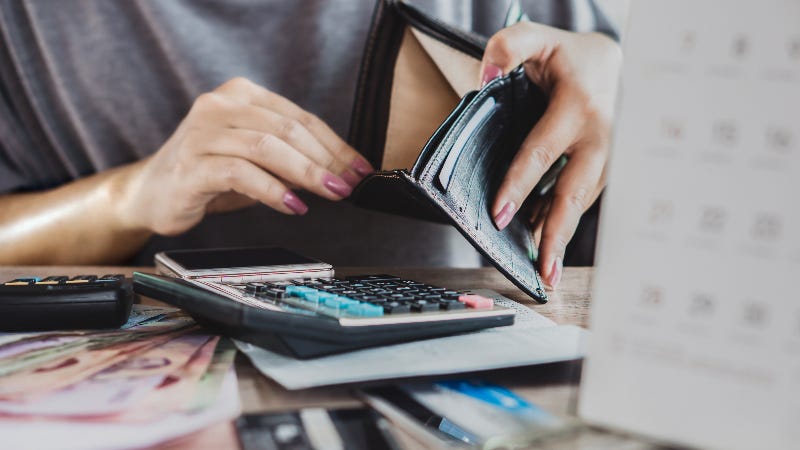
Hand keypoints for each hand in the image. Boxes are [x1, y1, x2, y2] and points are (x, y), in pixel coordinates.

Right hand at [116, 77, 373, 235]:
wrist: (151, 193)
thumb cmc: (210, 174)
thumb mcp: (255, 159)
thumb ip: (290, 156)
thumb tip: (339, 172)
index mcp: (240, 95)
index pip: (299, 117)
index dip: (335, 144)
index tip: (359, 168)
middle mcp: (219, 106)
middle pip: (287, 129)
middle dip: (326, 159)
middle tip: (349, 184)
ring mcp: (202, 133)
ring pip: (266, 146)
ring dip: (306, 172)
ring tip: (330, 193)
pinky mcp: (191, 165)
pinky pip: (240, 173)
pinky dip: (272, 190)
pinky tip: (293, 205)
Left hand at [480, 22, 621, 287]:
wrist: (618, 61)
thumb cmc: (571, 55)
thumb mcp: (538, 37)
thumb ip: (508, 47)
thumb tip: (484, 77)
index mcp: (579, 106)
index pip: (542, 152)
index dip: (519, 185)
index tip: (500, 214)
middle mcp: (600, 136)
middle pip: (574, 193)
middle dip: (557, 234)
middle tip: (543, 272)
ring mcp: (609, 156)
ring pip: (581, 201)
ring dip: (559, 233)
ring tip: (541, 266)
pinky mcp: (609, 167)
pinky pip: (584, 197)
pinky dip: (564, 217)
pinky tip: (544, 236)